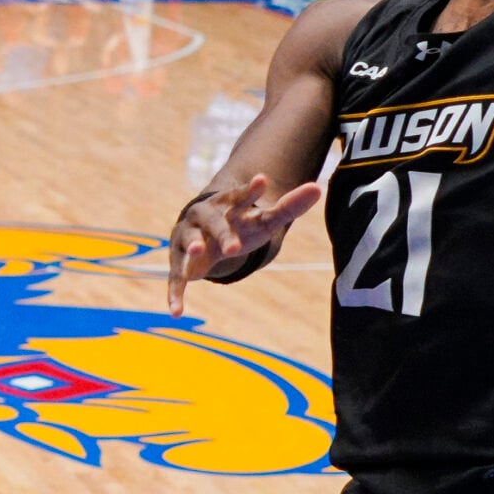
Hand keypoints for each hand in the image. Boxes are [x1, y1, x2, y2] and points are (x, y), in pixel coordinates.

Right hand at [168, 172, 323, 313]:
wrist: (202, 232)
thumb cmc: (239, 224)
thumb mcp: (264, 219)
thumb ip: (289, 206)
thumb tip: (318, 189)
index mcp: (228, 204)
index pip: (241, 195)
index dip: (251, 190)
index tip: (262, 181)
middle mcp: (205, 217)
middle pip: (215, 223)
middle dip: (223, 234)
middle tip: (234, 248)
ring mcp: (190, 238)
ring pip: (191, 241)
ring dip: (194, 246)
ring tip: (200, 252)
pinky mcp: (179, 262)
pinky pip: (176, 278)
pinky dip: (175, 294)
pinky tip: (176, 313)